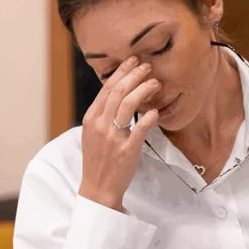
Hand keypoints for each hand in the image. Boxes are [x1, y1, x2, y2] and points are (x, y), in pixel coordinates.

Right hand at [79, 56, 160, 211]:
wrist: (98, 186)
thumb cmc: (98, 158)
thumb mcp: (93, 132)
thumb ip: (103, 113)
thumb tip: (119, 92)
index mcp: (91, 118)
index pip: (106, 88)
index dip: (121, 72)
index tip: (133, 61)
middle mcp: (100, 125)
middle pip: (118, 92)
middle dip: (134, 76)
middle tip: (148, 67)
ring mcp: (113, 138)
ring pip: (128, 105)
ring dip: (143, 90)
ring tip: (155, 83)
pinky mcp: (126, 151)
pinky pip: (139, 129)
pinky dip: (149, 118)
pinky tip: (157, 110)